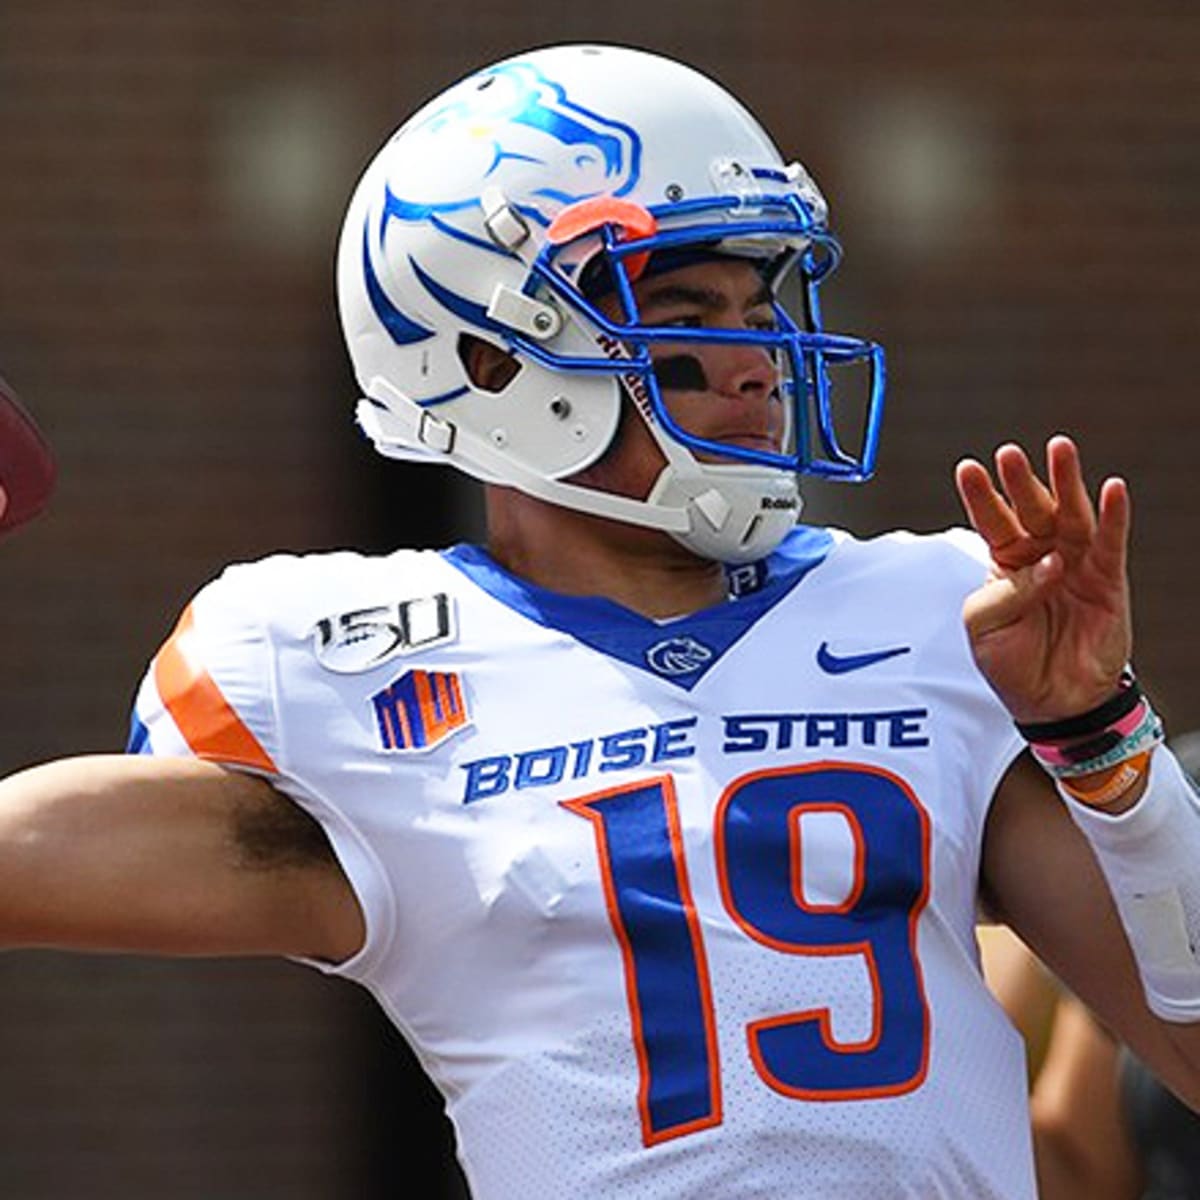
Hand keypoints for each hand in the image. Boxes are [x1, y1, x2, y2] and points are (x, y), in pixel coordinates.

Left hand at [954, 435, 1130, 723]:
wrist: (1054, 701)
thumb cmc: (1013, 663)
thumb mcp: (985, 629)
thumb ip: (1006, 593)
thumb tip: (1046, 566)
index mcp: (1003, 563)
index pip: (990, 521)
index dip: (980, 496)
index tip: (967, 468)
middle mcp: (1040, 554)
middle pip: (1030, 509)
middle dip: (1020, 481)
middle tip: (1009, 454)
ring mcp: (1075, 563)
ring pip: (1071, 513)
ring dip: (1067, 481)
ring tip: (1060, 449)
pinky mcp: (1108, 578)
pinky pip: (1111, 542)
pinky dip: (1114, 515)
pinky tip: (1113, 489)